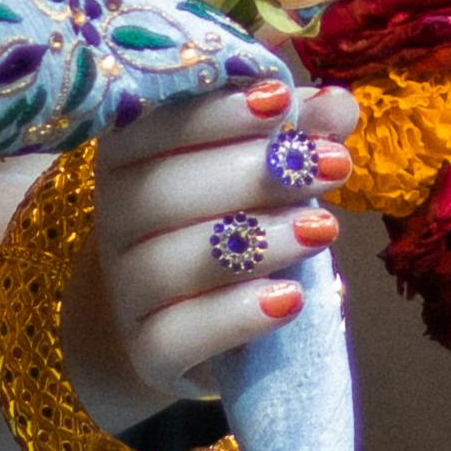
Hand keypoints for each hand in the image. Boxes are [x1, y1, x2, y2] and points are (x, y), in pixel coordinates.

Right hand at [79, 71, 351, 420]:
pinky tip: (291, 299)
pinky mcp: (148, 350)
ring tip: (322, 230)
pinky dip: (235, 316)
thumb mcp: (266, 169)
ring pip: (168, 263)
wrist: (191, 322)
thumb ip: (296, 132)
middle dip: (250, 174)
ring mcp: (124, 289)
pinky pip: (177, 335)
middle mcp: (112, 218)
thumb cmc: (231, 220)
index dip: (214, 111)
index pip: (152, 124)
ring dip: (254, 242)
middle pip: (160, 191)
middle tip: (332, 165)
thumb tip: (338, 107)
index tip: (281, 99)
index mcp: (129, 154)